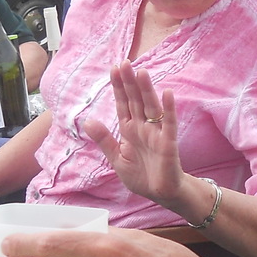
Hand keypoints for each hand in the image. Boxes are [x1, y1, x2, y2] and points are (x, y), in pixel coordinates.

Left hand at [84, 62, 187, 209]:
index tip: (114, 68)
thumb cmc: (141, 176)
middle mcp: (143, 127)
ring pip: (151, 107)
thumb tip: (88, 120)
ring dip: (146, 90)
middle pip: (135, 100)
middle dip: (130, 82)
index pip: (123, 103)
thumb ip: (104, 139)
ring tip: (141, 72)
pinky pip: (169, 124)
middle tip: (125, 62)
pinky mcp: (168, 143)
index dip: (119, 86)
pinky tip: (167, 93)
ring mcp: (156, 133)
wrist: (159, 194)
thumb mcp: (116, 158)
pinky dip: (169, 109)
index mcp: (129, 129)